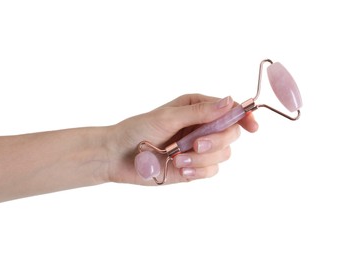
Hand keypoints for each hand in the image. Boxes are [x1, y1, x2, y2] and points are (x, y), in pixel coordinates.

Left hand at [105, 94, 257, 184]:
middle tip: (194, 144)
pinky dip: (199, 170)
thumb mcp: (169, 116)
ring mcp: (198, 148)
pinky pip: (211, 170)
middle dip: (216, 141)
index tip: (252, 127)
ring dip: (202, 158)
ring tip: (178, 159)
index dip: (244, 117)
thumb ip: (200, 112)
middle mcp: (201, 127)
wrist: (119, 155)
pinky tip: (182, 169)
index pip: (230, 111)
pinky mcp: (194, 166)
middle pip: (231, 134)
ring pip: (223, 154)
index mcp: (197, 108)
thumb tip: (230, 102)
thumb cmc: (138, 129)